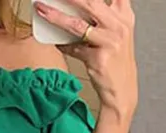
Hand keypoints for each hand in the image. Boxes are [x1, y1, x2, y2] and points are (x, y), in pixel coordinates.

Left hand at [36, 0, 137, 120]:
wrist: (122, 90)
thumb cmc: (115, 61)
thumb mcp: (114, 34)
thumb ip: (100, 17)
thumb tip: (71, 7)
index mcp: (123, 16)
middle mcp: (119, 26)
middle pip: (91, 2)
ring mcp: (110, 41)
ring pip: (78, 24)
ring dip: (56, 16)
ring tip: (42, 10)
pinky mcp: (99, 58)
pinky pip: (74, 49)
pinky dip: (63, 45)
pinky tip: (56, 42)